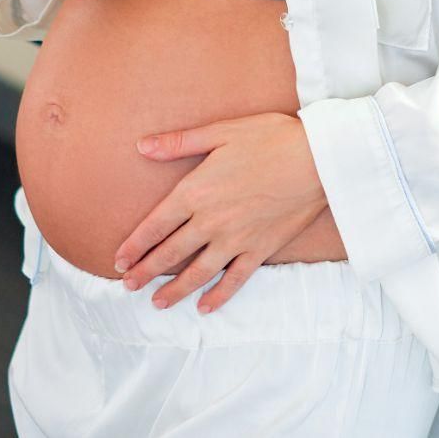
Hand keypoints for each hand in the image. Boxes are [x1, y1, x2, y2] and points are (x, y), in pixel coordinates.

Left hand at [115, 111, 330, 313]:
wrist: (318, 158)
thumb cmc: (271, 138)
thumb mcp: (221, 131)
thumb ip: (179, 142)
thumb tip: (141, 146)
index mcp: (197, 192)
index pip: (156, 226)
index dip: (135, 246)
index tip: (119, 261)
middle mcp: (211, 221)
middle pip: (171, 254)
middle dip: (146, 273)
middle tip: (128, 287)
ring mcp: (236, 239)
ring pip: (197, 273)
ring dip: (174, 291)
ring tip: (157, 304)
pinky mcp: (260, 249)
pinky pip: (235, 279)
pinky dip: (219, 296)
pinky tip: (206, 306)